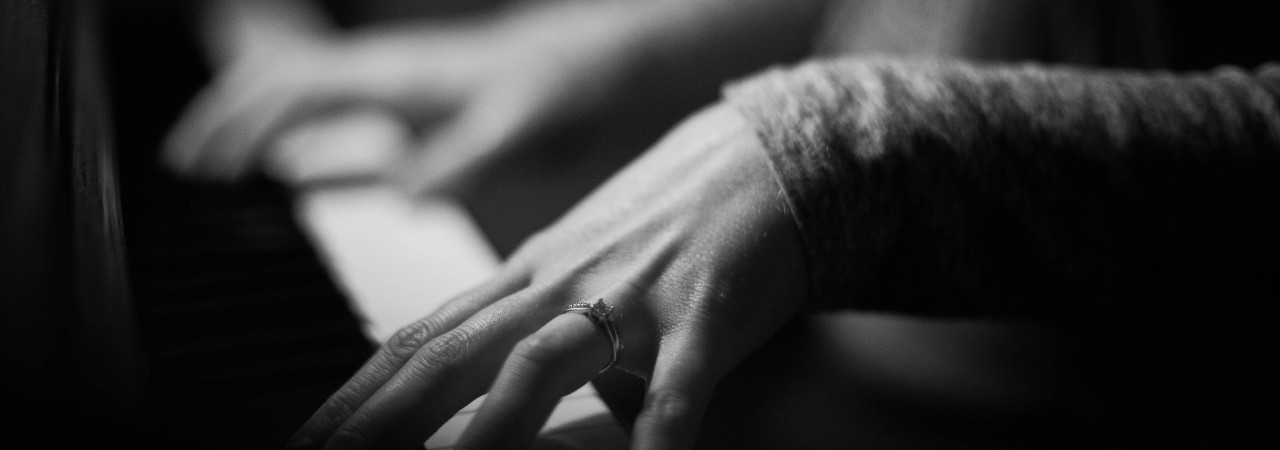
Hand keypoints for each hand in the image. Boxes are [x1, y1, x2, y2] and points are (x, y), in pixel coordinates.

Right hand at [164, 2, 639, 192]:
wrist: (595, 63)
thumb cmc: (559, 84)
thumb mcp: (521, 123)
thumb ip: (466, 158)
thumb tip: (406, 199)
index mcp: (394, 72)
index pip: (294, 88)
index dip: (243, 121)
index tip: (207, 165)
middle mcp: (383, 76)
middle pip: (282, 84)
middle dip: (228, 117)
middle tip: (185, 167)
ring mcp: (395, 93)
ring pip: (304, 99)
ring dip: (257, 127)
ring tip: (213, 166)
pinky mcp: (415, 115)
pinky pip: (345, 127)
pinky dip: (309, 148)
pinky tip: (293, 174)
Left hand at [287, 103, 808, 448]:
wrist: (761, 158)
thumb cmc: (665, 228)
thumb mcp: (582, 275)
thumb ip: (532, 336)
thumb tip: (496, 411)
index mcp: (526, 276)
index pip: (420, 337)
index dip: (357, 393)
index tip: (310, 440)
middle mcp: (560, 281)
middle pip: (451, 353)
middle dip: (382, 420)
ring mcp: (629, 295)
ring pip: (538, 364)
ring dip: (485, 431)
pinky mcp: (704, 315)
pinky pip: (675, 385)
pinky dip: (656, 435)